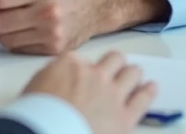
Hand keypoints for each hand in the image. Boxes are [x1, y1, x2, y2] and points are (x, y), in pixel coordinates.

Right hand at [23, 51, 156, 133]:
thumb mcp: (33, 87)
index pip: (81, 59)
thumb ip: (50, 77)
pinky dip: (148, 91)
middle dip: (115, 62)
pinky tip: (152, 87)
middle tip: (116, 66)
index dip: (82, 67)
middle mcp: (94, 74)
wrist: (50, 132)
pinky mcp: (125, 116)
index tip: (83, 72)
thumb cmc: (37, 115)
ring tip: (135, 74)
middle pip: (112, 59)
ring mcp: (112, 94)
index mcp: (70, 64)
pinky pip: (143, 98)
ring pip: (131, 73)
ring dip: (133, 73)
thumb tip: (55, 78)